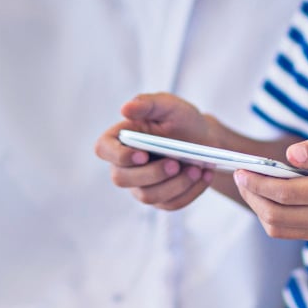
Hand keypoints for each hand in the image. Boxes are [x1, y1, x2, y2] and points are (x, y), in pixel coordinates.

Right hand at [93, 93, 213, 210]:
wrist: (204, 139)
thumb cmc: (181, 119)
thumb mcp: (169, 105)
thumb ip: (148, 103)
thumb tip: (126, 108)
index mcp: (120, 138)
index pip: (103, 149)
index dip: (118, 156)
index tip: (143, 154)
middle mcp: (125, 165)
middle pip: (122, 179)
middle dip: (152, 173)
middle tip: (176, 163)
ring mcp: (140, 185)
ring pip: (148, 196)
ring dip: (175, 184)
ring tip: (197, 169)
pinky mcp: (160, 199)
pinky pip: (170, 204)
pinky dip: (190, 191)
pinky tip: (204, 176)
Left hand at [232, 132, 307, 240]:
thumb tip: (290, 155)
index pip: (285, 194)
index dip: (258, 183)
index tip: (241, 170)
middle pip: (275, 214)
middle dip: (251, 195)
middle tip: (240, 175)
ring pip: (276, 227)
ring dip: (256, 206)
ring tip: (249, 184)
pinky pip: (284, 231)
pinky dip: (267, 215)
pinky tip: (264, 196)